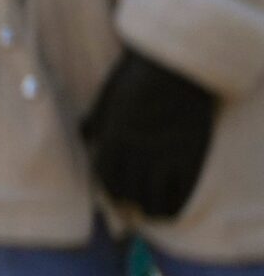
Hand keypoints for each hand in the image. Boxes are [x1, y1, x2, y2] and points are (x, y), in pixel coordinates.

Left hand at [82, 48, 218, 219]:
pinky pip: (183, 190)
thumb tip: (83, 135)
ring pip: (154, 197)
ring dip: (151, 208)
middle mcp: (138, 149)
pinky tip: (173, 206)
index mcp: (115, 134)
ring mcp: (166, 153)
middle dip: (130, 200)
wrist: (181, 63)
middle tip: (135, 204)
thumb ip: (97, 119)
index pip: (105, 175)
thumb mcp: (110, 94)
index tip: (115, 195)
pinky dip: (176, 203)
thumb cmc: (140, 74)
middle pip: (128, 190)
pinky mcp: (192, 154)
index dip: (109, 189)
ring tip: (153, 211)